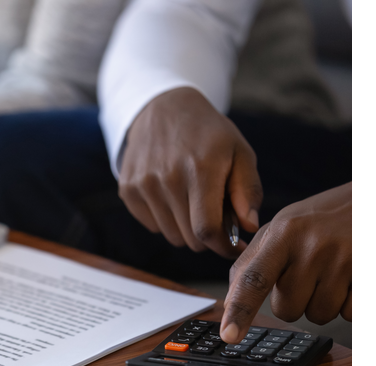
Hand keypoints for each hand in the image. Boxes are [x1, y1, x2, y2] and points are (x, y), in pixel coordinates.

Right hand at [119, 87, 262, 257]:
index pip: (207, 230)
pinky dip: (166, 219)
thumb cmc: (208, 134)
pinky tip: (172, 196)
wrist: (163, 108)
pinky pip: (152, 226)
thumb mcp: (239, 152)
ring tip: (193, 201)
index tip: (236, 247)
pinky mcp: (127, 189)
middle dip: (208, 235)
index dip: (224, 247)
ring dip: (186, 228)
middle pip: (190, 238)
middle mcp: (167, 178)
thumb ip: (247, 190)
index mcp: (200, 169)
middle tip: (216, 214)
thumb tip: (248, 226)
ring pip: (171, 236)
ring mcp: (143, 184)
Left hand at [220, 183, 351, 342]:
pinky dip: (348, 304)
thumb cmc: (321, 218)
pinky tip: (350, 279)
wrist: (371, 201)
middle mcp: (311, 247)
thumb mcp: (283, 226)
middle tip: (308, 272)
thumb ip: (253, 261)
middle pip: (286, 309)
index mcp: (282, 234)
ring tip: (330, 272)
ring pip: (317, 315)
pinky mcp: (367, 275)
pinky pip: (348, 314)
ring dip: (321, 302)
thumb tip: (230, 299)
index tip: (228, 336)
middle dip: (294, 299)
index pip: (254, 279)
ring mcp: (342, 261)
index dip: (239, 310)